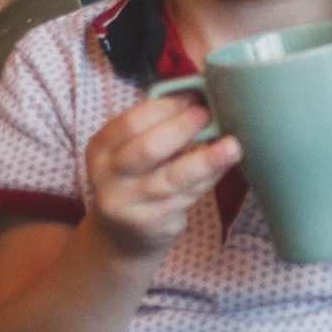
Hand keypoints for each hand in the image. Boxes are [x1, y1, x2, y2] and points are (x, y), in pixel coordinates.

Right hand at [81, 95, 241, 258]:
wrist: (120, 235)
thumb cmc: (134, 178)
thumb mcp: (128, 151)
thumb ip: (155, 126)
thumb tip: (199, 96)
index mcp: (100, 150)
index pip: (130, 123)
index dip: (164, 108)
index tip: (192, 98)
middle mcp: (108, 179)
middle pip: (148, 150)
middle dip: (182, 129)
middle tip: (208, 115)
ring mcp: (129, 205)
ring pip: (174, 179)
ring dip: (207, 160)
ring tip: (232, 146)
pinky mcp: (152, 225)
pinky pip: (187, 197)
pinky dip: (209, 180)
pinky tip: (223, 166)